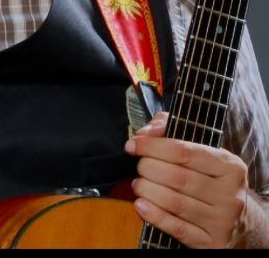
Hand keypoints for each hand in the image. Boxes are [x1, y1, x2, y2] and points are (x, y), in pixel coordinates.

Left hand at [125, 112, 259, 246]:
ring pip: (174, 202)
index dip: (151, 146)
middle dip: (148, 169)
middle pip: (177, 177)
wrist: (240, 222)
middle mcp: (229, 194)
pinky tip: (140, 205)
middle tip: (140, 168)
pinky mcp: (213, 242)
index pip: (183, 152)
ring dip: (147, 191)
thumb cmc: (209, 179)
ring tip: (139, 185)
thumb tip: (145, 133)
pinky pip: (177, 228)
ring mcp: (222, 220)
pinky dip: (154, 215)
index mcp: (229, 167)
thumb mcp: (200, 150)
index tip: (132, 145)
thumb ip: (169, 130)